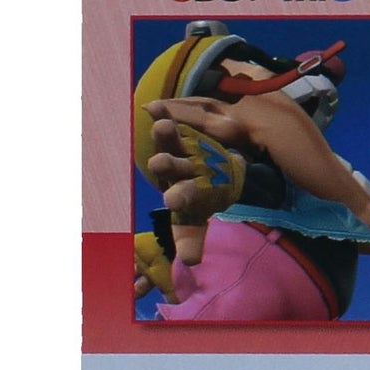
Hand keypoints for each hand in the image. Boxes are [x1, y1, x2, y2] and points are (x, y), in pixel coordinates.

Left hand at [142, 99, 253, 266]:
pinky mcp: (182, 133)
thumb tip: (189, 264)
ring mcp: (179, 150)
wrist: (213, 173)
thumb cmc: (201, 200)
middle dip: (167, 164)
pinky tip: (156, 106)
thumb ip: (190, 240)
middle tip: (158, 163)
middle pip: (171, 167)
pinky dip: (164, 112)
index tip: (172, 200)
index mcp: (183, 193)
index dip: (178, 197)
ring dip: (166, 135)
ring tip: (162, 125)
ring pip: (172, 143)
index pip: (181, 196)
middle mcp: (177, 171)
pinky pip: (173, 122)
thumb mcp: (195, 222)